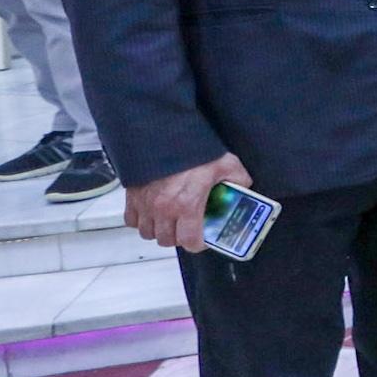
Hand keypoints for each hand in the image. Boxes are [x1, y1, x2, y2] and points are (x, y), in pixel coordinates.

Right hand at [127, 151, 246, 253]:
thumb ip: (238, 179)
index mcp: (187, 205)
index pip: (189, 241)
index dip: (198, 243)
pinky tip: (153, 212)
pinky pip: (132, 220)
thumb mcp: (226, 164)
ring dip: (160, 230)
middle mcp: (163, 209)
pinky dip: (141, 220)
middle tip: (187, 228)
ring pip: (148, 233)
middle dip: (179, 237)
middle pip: (167, 240)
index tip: (203, 238)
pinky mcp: (132, 196)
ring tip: (171, 220)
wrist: (163, 133)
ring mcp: (145, 204)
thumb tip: (244, 186)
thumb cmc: (194, 150)